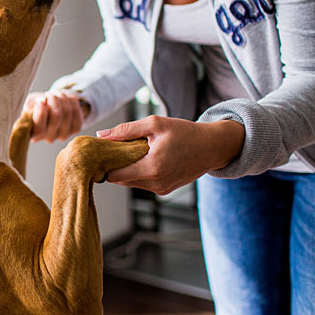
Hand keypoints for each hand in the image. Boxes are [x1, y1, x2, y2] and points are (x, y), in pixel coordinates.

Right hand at [23, 90, 89, 142]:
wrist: (51, 108)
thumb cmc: (37, 106)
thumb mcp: (30, 104)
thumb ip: (32, 104)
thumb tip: (42, 102)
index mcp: (34, 135)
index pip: (39, 129)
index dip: (41, 113)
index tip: (40, 100)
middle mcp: (49, 138)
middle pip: (56, 117)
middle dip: (53, 99)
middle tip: (48, 93)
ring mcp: (63, 135)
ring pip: (67, 112)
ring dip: (62, 98)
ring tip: (56, 93)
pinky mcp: (75, 129)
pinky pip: (76, 112)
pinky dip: (71, 101)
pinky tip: (66, 98)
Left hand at [97, 115, 244, 194]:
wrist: (213, 147)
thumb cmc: (185, 132)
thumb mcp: (154, 124)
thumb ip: (125, 131)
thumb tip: (101, 135)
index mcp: (152, 168)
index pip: (114, 176)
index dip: (104, 165)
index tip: (101, 153)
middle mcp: (156, 183)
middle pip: (121, 180)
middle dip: (115, 166)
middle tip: (113, 149)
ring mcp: (161, 189)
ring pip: (131, 182)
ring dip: (127, 169)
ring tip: (129, 151)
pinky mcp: (165, 190)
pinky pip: (143, 183)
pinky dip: (139, 172)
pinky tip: (142, 158)